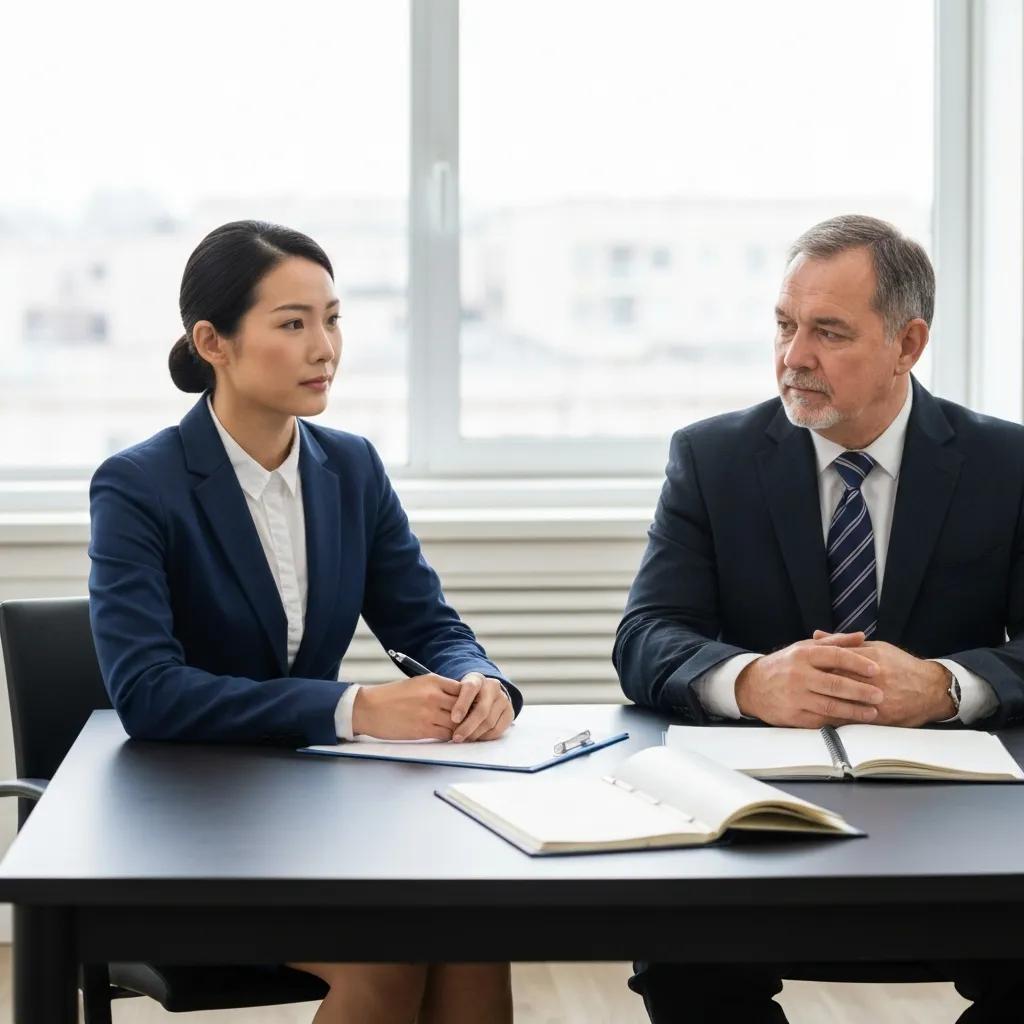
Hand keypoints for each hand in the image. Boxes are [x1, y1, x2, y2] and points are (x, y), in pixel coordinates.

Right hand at [351, 675, 462, 739]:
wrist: (369, 708)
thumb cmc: (393, 696)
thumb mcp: (417, 683)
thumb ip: (438, 689)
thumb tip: (459, 698)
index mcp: (433, 680)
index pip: (463, 690)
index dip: (469, 700)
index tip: (471, 706)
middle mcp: (433, 695)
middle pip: (464, 707)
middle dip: (469, 715)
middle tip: (472, 721)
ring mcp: (429, 713)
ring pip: (457, 724)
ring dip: (461, 729)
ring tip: (462, 731)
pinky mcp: (422, 730)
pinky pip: (446, 735)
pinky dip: (450, 737)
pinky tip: (449, 736)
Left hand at [449, 672, 514, 741]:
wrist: (488, 692)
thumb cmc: (466, 694)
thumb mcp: (458, 690)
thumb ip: (453, 701)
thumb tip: (446, 721)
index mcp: (477, 679)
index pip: (470, 688)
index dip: (462, 705)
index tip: (453, 719)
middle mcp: (493, 686)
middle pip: (482, 710)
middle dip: (467, 726)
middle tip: (456, 737)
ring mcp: (503, 699)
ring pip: (489, 722)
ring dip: (475, 734)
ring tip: (464, 739)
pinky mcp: (509, 712)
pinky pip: (498, 729)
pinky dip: (485, 736)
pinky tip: (476, 737)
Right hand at [735, 632, 882, 727]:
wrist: (752, 686)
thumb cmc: (784, 665)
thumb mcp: (804, 647)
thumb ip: (834, 642)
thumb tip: (861, 636)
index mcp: (803, 655)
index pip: (835, 656)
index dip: (857, 662)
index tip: (876, 669)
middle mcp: (798, 675)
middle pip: (835, 684)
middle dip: (861, 690)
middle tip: (880, 694)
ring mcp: (794, 697)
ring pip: (829, 706)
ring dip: (853, 710)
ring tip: (872, 712)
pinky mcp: (792, 716)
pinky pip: (820, 720)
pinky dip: (838, 721)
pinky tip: (851, 721)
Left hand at [811, 632, 954, 725]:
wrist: (932, 689)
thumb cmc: (901, 665)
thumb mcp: (876, 647)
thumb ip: (845, 643)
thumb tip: (816, 635)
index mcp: (871, 657)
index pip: (835, 658)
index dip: (815, 663)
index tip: (798, 666)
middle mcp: (874, 677)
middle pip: (836, 679)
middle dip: (815, 683)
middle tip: (795, 685)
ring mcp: (877, 698)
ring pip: (843, 700)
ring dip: (822, 702)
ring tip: (803, 701)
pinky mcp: (881, 716)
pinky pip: (855, 718)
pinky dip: (837, 718)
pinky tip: (821, 717)